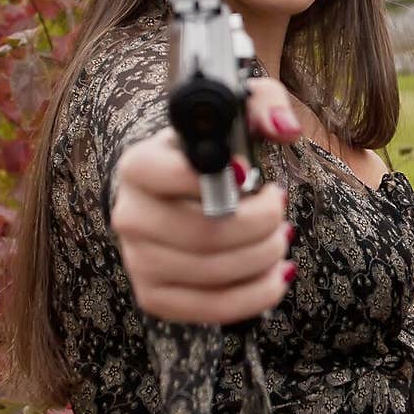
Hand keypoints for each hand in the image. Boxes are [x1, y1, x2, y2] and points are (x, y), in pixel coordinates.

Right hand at [111, 76, 301, 324]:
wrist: (183, 197)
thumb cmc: (216, 155)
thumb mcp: (236, 115)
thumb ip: (264, 105)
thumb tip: (284, 130)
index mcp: (140, 165)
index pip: (162, 174)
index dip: (213, 180)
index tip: (248, 176)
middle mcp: (129, 215)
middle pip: (201, 233)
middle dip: (260, 224)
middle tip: (280, 209)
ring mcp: (138, 261)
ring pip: (212, 272)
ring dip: (264, 256)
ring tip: (280, 237)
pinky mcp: (155, 297)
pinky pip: (211, 308)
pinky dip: (257, 294)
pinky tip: (278, 274)